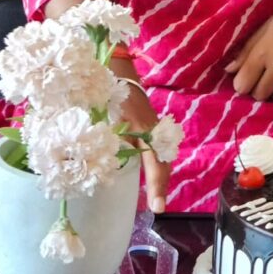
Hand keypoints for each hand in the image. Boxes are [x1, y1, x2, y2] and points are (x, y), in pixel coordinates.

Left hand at [114, 63, 169, 212]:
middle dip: (162, 183)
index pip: (155, 162)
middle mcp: (153, 128)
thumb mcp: (108, 115)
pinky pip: (157, 146)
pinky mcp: (149, 122)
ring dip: (160, 173)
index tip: (157, 207)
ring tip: (156, 194)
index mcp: (144, 128)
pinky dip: (155, 162)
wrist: (118, 66)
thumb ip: (112, 139)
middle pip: (164, 160)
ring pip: (162, 153)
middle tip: (157, 205)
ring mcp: (153, 125)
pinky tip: (150, 171)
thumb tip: (112, 165)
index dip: (157, 185)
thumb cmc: (110, 90)